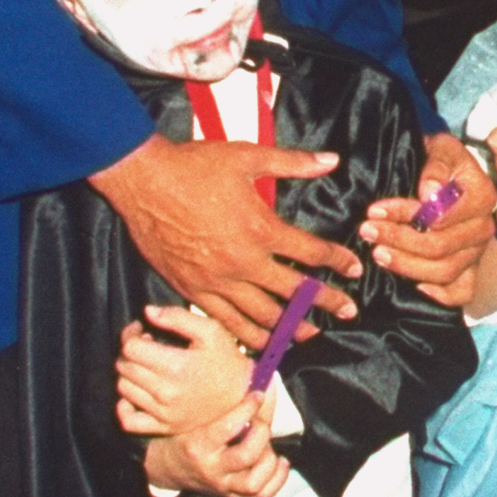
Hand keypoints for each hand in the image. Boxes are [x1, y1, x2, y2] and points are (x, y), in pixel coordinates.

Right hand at [89, 133, 362, 350]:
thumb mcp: (247, 156)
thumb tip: (331, 160)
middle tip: (347, 312)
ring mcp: (216, 281)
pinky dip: (245, 334)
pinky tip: (258, 340)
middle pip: (293, 292)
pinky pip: (224, 320)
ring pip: (260, 316)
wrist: (143, 180)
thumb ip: (292, 163)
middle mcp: (242, 262)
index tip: (354, 269)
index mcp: (261, 229)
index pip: (312, 253)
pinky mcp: (192, 289)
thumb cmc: (194, 166)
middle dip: (325, 303)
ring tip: (308, 335)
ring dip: (288, 328)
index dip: (338, 262)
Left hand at [116, 307, 251, 436]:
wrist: (243, 393)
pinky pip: (128, 420)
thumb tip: (147, 313)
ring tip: (145, 367)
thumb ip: (177, 317)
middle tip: (146, 346)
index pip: (131, 348)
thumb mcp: (210, 330)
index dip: (131, 334)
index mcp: (176, 366)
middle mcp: (166, 392)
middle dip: (130, 352)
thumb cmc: (226, 359)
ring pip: (123, 389)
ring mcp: (163, 413)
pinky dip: (123, 407)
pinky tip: (134, 394)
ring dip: (129, 373)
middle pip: (124, 367)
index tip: (142, 331)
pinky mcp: (163, 427)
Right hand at [142, 385, 288, 496]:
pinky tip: (279, 462)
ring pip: (255, 482)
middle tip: (261, 422)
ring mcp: (222, 486)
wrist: (166, 467)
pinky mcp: (231, 496)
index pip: (228, 427)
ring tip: (268, 445)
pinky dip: (276, 479)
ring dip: (269, 460)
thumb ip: (224, 405)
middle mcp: (211, 469)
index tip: (258, 394)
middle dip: (262, 434)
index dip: (248, 408)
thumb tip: (259, 384)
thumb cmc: (183, 435)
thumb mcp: (194, 418)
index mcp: (198, 445)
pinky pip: (261, 496)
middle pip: (246, 455)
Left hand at [360, 131, 496, 306]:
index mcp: (482, 196)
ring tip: (377, 254)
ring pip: (444, 271)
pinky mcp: (470, 269)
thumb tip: (428, 192)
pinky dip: (440, 295)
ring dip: (407, 266)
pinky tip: (415, 286)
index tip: (375, 210)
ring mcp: (477, 252)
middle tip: (367, 232)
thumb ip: (436, 165)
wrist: (451, 174)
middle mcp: (483, 228)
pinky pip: (461, 292)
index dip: (406, 215)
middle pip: (440, 247)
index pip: (441, 216)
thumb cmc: (443, 160)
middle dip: (398, 240)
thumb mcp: (442, 147)